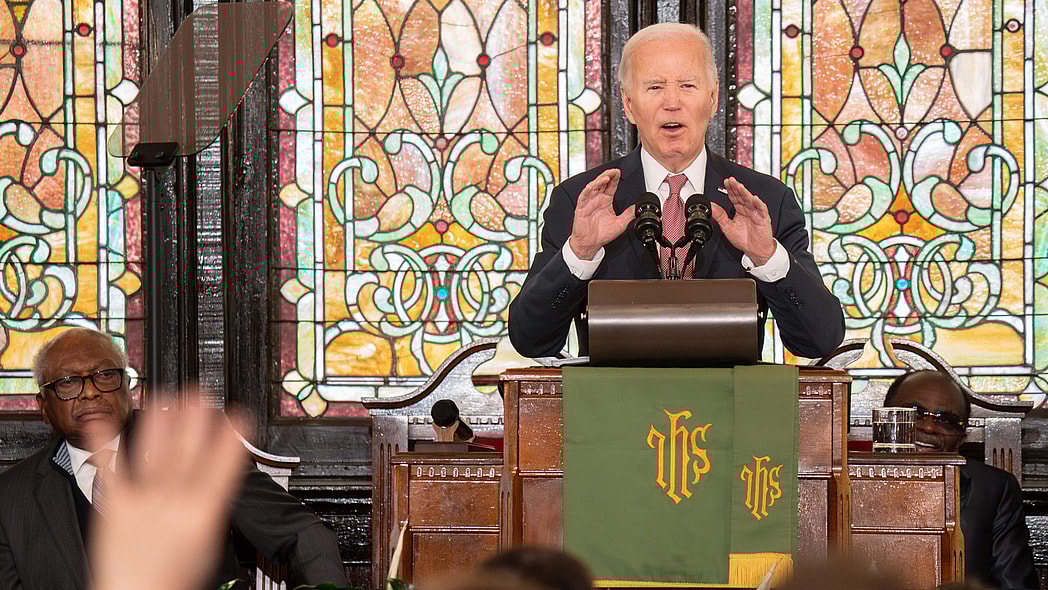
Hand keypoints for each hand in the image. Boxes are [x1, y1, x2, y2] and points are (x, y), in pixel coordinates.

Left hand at [89, 406, 246, 589]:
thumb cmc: (174, 578)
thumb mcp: (210, 540)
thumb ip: (212, 504)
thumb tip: (216, 477)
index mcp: (204, 508)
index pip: (224, 460)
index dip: (233, 433)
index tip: (237, 414)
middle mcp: (174, 497)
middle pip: (189, 446)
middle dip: (196, 415)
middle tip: (201, 391)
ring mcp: (143, 498)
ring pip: (155, 448)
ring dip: (161, 418)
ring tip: (164, 394)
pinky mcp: (114, 504)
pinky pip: (109, 466)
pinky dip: (103, 440)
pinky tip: (102, 420)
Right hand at [567, 169, 634, 259]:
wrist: (590, 244)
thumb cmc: (602, 234)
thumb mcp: (620, 224)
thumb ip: (628, 215)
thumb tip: (636, 208)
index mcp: (605, 201)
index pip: (610, 186)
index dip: (614, 178)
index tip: (619, 172)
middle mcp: (597, 200)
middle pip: (601, 183)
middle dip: (607, 175)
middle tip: (614, 171)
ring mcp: (588, 203)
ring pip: (592, 187)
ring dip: (599, 181)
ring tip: (606, 177)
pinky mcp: (581, 209)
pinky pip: (583, 197)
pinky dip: (587, 191)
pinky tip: (591, 186)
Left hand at [711, 177, 776, 264]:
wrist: (755, 250)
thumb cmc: (744, 239)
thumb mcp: (728, 228)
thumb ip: (720, 216)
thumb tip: (711, 207)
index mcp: (740, 211)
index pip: (734, 197)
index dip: (730, 189)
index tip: (726, 182)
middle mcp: (748, 210)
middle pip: (742, 196)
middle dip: (736, 188)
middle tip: (731, 180)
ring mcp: (756, 213)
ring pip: (750, 200)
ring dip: (745, 193)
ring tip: (739, 186)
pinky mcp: (763, 219)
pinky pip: (762, 210)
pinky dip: (758, 204)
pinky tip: (754, 199)